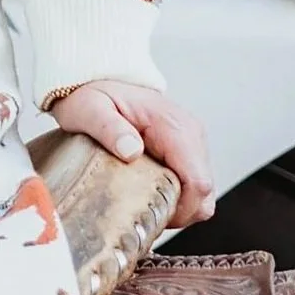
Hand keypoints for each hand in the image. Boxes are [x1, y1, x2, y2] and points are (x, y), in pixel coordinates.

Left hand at [46, 77, 214, 229]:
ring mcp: (191, 142)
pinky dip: (176, 197)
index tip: (151, 214)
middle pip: (205, 194)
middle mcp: (191, 134)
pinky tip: (149, 193)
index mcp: (174, 127)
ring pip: (202, 193)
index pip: (198, 182)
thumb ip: (109, 128)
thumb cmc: (94, 95)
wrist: (101, 80)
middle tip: (143, 212)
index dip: (181, 210)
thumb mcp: (90, 110)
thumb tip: (131, 151)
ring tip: (143, 202)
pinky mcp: (186, 150)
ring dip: (177, 207)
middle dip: (178, 213)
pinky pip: (191, 185)